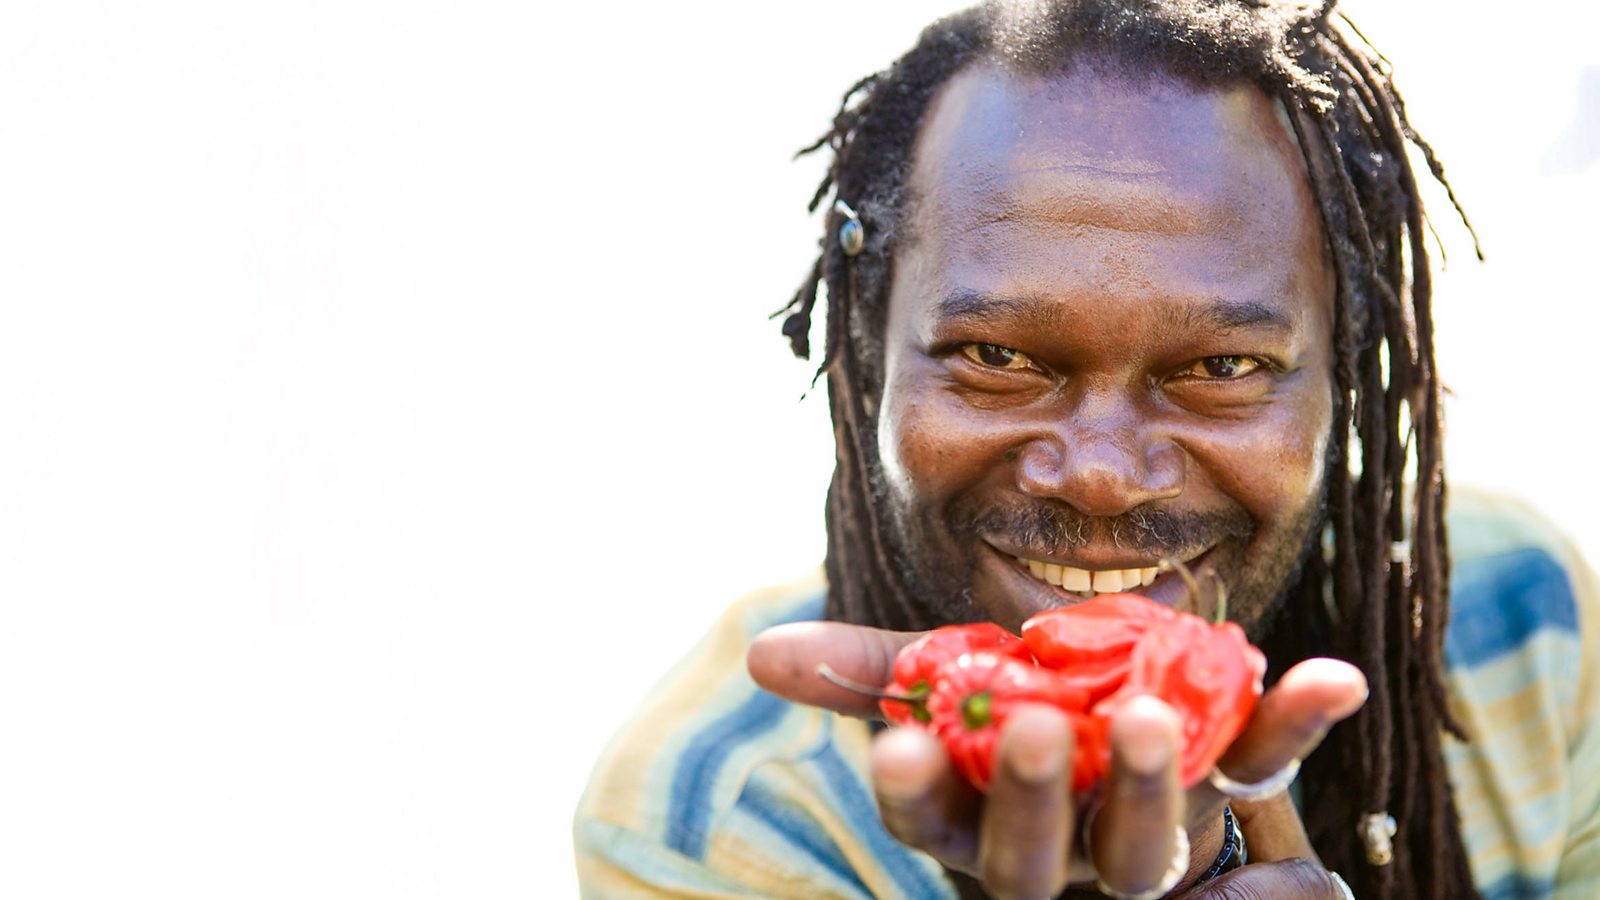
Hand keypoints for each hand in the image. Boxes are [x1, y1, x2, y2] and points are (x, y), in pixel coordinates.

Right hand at [748, 621, 1366, 898]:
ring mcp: (1149, 832)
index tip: (898, 749)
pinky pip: (1264, 770)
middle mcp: (1063, 852)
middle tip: (1036, 730)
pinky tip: (1331, 678)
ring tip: (1147, 713)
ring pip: (1147, 844)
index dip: (918, 797)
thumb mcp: (941, 690)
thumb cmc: (1016, 720)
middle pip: (1041, 858)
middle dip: (1035, 800)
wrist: (1120, 748)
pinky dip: (1296, 723)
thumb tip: (759, 653)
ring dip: (1152, 785)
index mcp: (983, 827)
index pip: (939, 829)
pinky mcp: (1226, 791)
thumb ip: (866, 673)